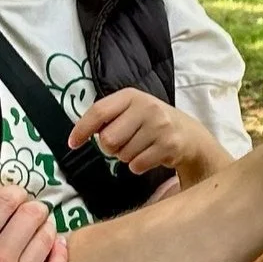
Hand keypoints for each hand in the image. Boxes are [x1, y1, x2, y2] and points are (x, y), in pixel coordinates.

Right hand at [0, 185, 67, 261]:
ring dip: (48, 227)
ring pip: (47, 238)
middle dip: (35, 208)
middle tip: (33, 212)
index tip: (16, 196)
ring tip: (44, 229)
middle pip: (30, 215)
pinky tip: (60, 247)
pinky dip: (61, 252)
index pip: (1, 203)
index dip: (13, 193)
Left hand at [70, 88, 225, 180]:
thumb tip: (79, 133)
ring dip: (126, 156)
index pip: (99, 112)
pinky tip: (149, 156)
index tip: (73, 143)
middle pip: (108, 139)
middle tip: (123, 143)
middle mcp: (147, 107)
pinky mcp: (169, 146)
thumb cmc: (152, 122)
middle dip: (110, 147)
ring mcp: (160, 126)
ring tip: (140, 147)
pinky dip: (138, 165)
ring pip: (122, 155)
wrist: (190, 134)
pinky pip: (137, 165)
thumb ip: (108, 116)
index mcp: (131, 96)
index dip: (82, 129)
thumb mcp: (132, 110)